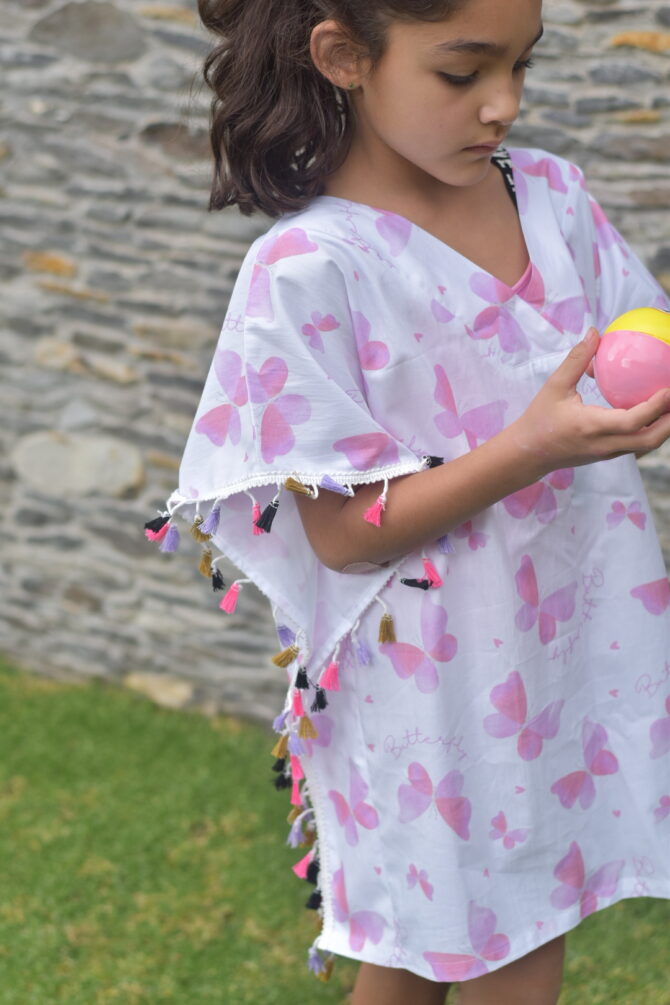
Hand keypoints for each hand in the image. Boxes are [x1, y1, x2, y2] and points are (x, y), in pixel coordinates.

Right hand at [510, 327, 669, 476]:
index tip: (669, 390)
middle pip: (650, 440)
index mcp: (591, 426)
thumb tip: (595, 332)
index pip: (632, 421)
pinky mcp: (607, 455)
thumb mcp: (554, 386)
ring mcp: (608, 453)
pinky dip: (650, 429)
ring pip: (646, 445)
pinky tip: (653, 412)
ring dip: (664, 427)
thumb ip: (577, 360)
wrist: (528, 454)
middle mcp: (604, 444)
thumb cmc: (539, 419)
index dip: (655, 407)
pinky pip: (636, 444)